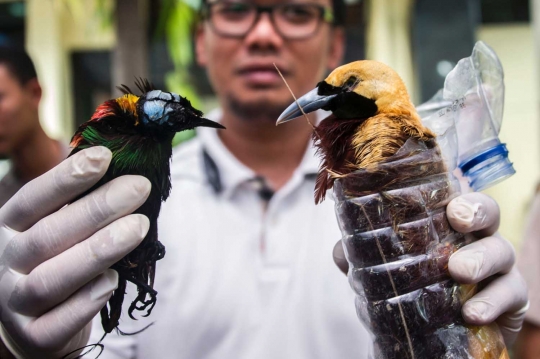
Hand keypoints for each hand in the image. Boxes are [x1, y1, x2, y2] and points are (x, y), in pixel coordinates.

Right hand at [0, 146, 150, 357]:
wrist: (28, 324)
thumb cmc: (52, 262)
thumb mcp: (54, 227)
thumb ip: (77, 201)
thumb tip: (114, 161)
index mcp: (11, 229)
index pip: (33, 200)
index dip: (66, 178)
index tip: (105, 157)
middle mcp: (8, 263)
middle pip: (48, 235)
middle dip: (97, 208)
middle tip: (139, 187)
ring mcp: (16, 302)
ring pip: (52, 279)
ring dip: (98, 251)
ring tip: (138, 228)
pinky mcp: (34, 336)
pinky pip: (57, 323)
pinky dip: (85, 302)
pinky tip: (112, 280)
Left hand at [333, 192, 527, 345]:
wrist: (439, 331)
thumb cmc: (417, 287)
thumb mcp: (387, 270)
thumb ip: (362, 258)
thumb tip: (341, 252)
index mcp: (447, 223)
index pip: (455, 195)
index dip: (454, 189)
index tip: (446, 199)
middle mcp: (476, 237)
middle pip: (487, 212)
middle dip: (476, 210)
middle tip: (458, 219)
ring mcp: (497, 266)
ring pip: (502, 250)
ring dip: (481, 258)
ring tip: (458, 270)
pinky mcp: (510, 298)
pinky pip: (510, 294)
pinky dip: (492, 302)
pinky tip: (472, 312)